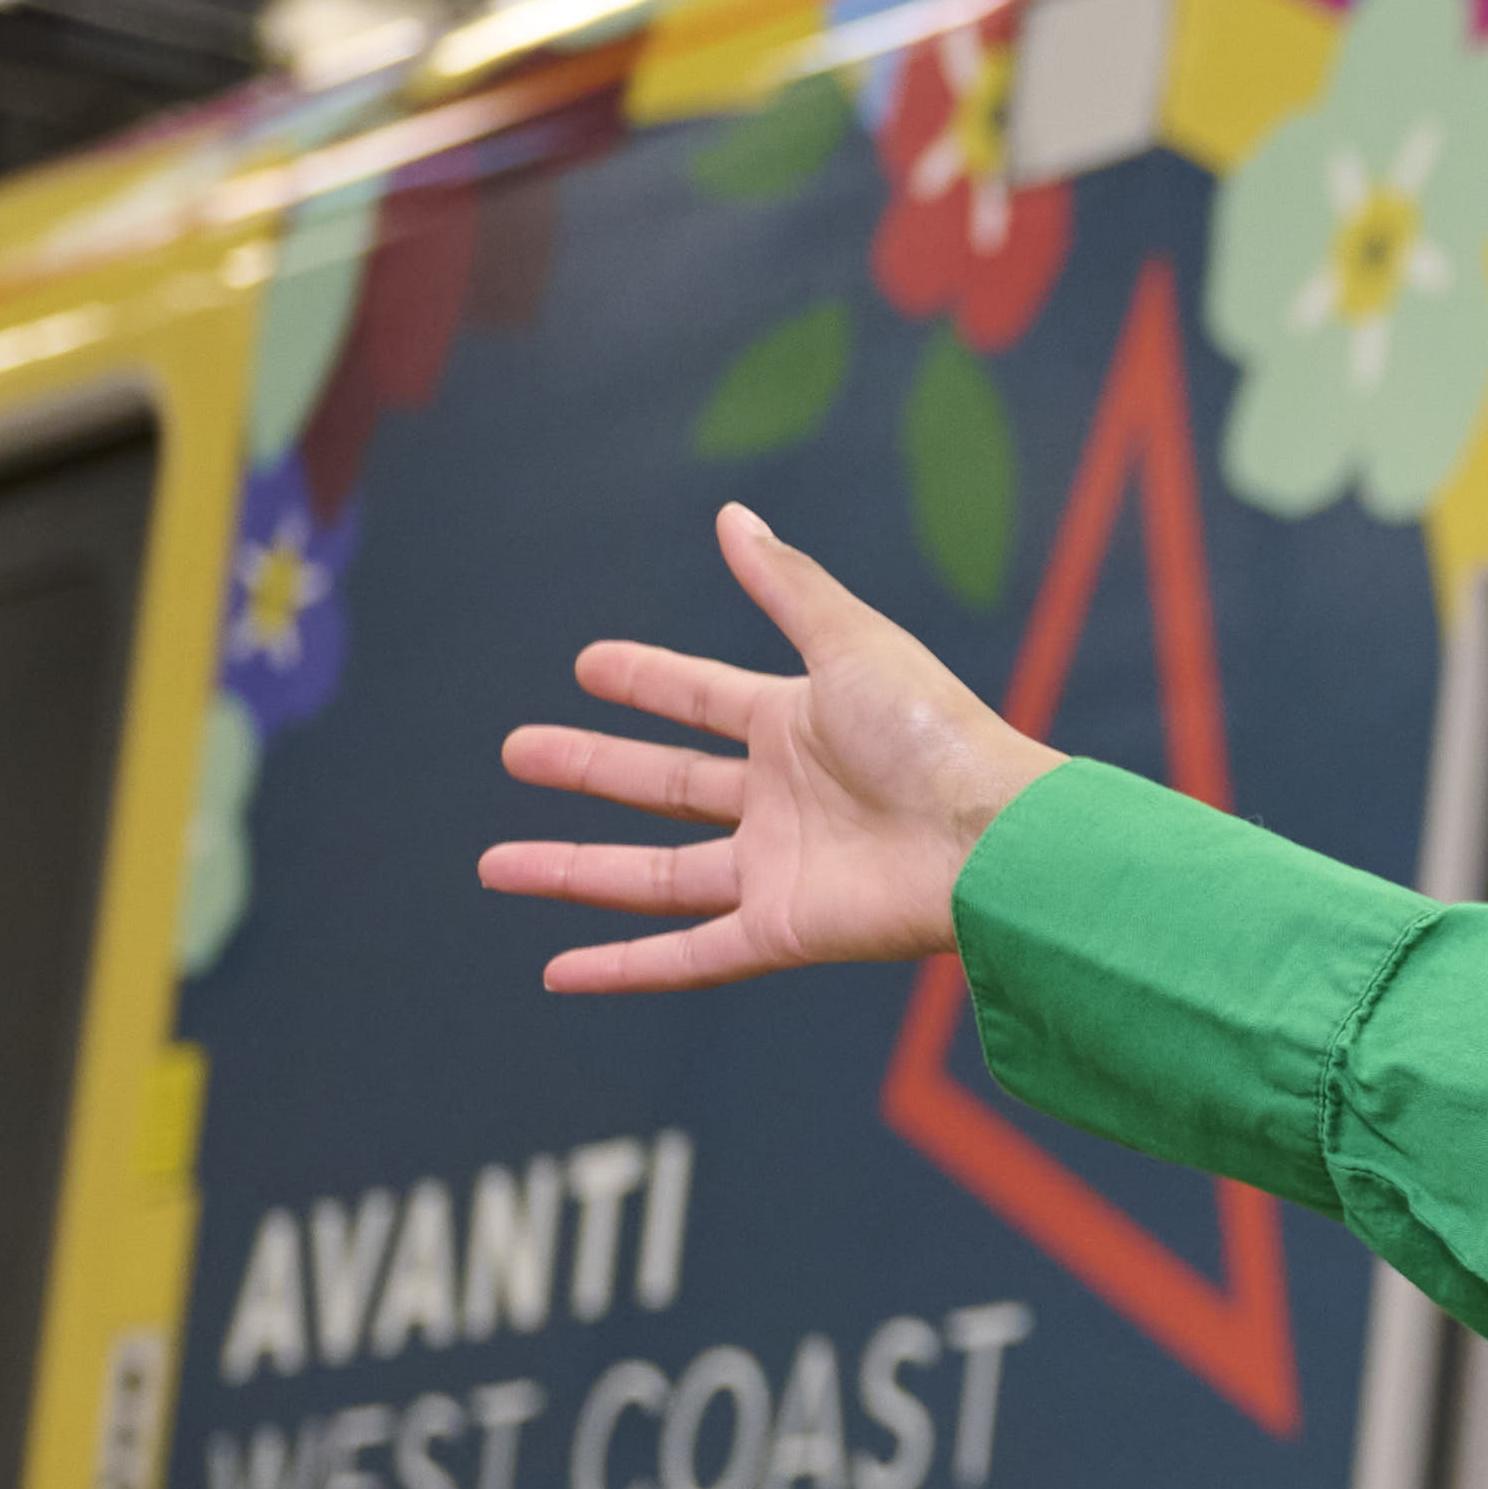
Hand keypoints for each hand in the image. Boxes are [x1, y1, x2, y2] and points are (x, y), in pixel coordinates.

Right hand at [482, 503, 1059, 992]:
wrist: (995, 836)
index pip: (703, 701)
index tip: (587, 666)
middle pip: (664, 786)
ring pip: (653, 875)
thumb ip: (787, 585)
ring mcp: (778, 870)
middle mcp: (783, 801)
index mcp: (800, 727)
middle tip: (514, 749)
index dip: (647, 682)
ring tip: (493, 865)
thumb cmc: (937, 735)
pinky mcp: (782, 932)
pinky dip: (623, 969)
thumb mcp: (851, 644)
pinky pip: (686, 957)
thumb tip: (732, 515)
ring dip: (573, 872)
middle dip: (588, 768)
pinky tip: (558, 973)